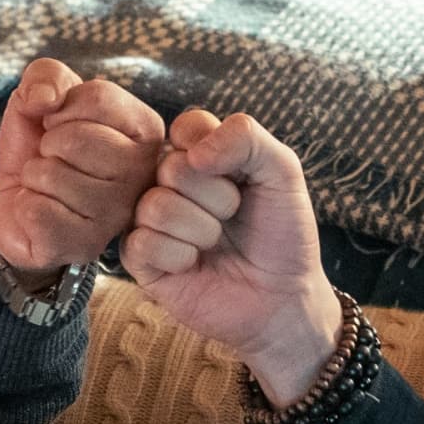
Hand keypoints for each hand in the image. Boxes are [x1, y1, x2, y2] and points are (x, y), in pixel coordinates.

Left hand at [0, 57, 164, 274]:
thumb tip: (45, 100)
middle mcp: (142, 175)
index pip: (100, 97)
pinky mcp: (85, 244)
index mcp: (144, 130)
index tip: (60, 122)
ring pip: (53, 174)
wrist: (18, 201)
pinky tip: (43, 210)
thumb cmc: (41, 145)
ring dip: (36, 174)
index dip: (62, 106)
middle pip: (76, 138)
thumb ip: (46, 76)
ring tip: (49, 184)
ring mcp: (117, 214)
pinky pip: (38, 211)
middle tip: (54, 157)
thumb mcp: (42, 96)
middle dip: (48, 143)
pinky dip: (26, 205)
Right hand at [119, 108, 344, 407]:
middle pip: (172, 166)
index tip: (239, 176)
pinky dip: (180, 256)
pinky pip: (143, 242)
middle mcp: (168, 181)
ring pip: (156, 205)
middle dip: (217, 197)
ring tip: (216, 243)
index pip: (187, 126)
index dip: (215, 151)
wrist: (283, 297)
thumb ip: (246, 137)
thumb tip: (194, 152)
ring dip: (201, 229)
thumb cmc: (282, 234)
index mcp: (199, 154)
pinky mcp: (139, 258)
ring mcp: (150, 219)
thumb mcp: (282, 172)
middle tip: (233, 217)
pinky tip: (194, 265)